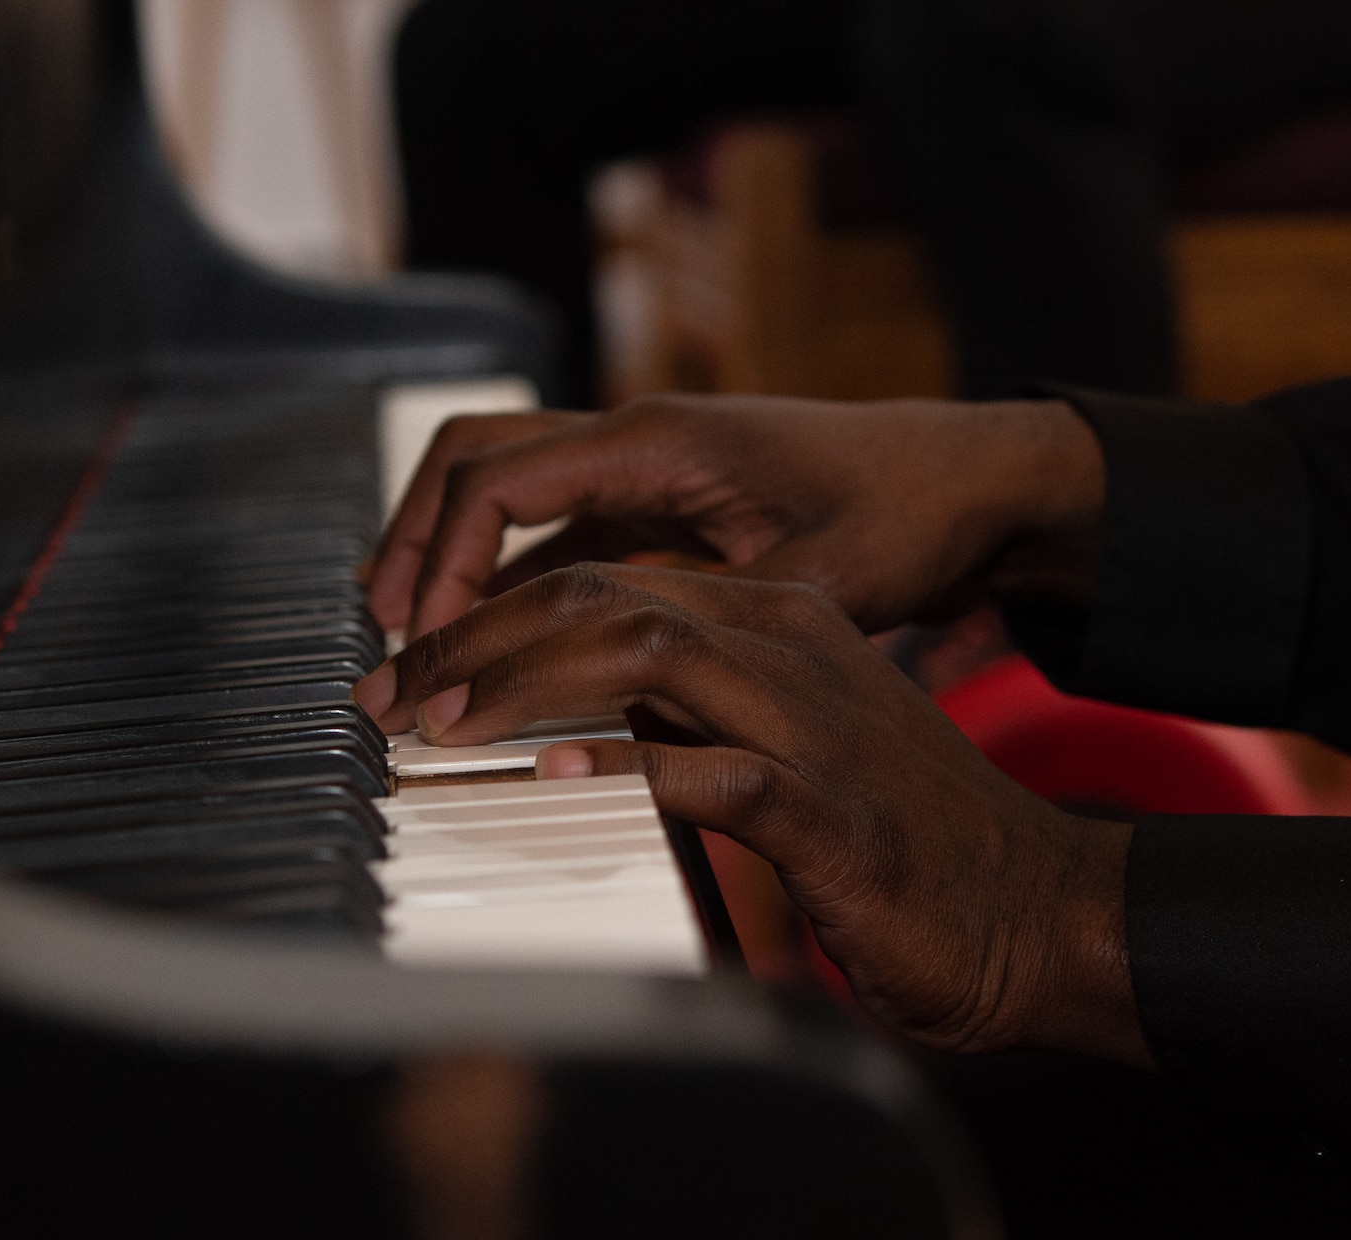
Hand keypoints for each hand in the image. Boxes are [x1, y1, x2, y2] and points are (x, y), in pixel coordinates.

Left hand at [354, 563, 1152, 1066]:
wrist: (1035, 911)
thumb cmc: (902, 841)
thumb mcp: (791, 746)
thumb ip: (699, 715)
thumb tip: (582, 719)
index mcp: (782, 622)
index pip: (613, 577)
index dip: (498, 611)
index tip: (420, 663)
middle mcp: (793, 647)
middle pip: (608, 594)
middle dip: (480, 633)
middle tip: (395, 690)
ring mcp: (814, 721)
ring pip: (644, 652)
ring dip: (523, 682)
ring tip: (441, 722)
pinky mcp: (829, 809)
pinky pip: (709, 769)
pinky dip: (622, 768)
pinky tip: (552, 779)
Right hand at [364, 395, 1104, 638]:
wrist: (965, 481)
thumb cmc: (904, 516)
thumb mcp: (819, 580)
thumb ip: (716, 624)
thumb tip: (625, 693)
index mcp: (658, 442)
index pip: (500, 480)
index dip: (442, 561)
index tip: (420, 640)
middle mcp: (637, 436)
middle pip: (475, 461)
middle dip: (415, 541)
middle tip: (385, 638)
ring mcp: (644, 463)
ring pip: (508, 487)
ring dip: (453, 553)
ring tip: (413, 637)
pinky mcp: (660, 496)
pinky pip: (555, 520)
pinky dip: (509, 567)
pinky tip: (492, 630)